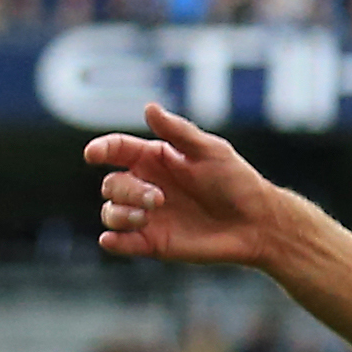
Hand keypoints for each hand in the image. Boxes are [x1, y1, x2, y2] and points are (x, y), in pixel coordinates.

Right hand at [88, 102, 289, 265]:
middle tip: (159, 198)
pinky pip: (121, 242)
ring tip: (147, 215)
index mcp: (155, 159)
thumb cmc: (237, 182)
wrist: (257, 224)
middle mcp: (146, 186)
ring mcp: (148, 216)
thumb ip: (178, 131)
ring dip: (120, 213)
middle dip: (127, 190)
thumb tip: (148, 108)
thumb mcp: (211, 150)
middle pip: (111, 184)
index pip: (117, 150)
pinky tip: (113, 239)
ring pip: (110, 212)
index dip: (101, 150)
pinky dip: (113, 241)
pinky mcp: (154, 243)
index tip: (94, 154)